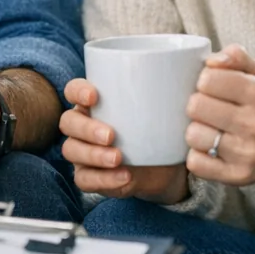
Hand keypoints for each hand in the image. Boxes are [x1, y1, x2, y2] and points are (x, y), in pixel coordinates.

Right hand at [59, 79, 188, 203]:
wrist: (164, 168)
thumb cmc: (158, 130)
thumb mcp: (162, 111)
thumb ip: (165, 93)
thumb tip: (186, 74)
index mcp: (94, 103)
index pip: (73, 90)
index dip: (78, 91)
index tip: (94, 96)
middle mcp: (82, 125)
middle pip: (68, 122)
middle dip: (87, 129)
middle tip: (111, 136)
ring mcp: (81, 152)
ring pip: (71, 151)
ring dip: (94, 155)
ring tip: (118, 159)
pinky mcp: (88, 176)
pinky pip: (84, 179)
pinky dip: (103, 179)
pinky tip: (124, 177)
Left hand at [184, 45, 254, 186]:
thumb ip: (236, 57)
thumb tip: (212, 61)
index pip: (208, 79)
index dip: (204, 81)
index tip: (211, 87)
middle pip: (196, 106)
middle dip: (197, 104)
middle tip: (207, 108)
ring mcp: (248, 153)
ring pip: (193, 135)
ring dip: (196, 130)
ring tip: (209, 128)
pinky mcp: (237, 176)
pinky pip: (196, 163)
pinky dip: (197, 155)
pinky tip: (209, 148)